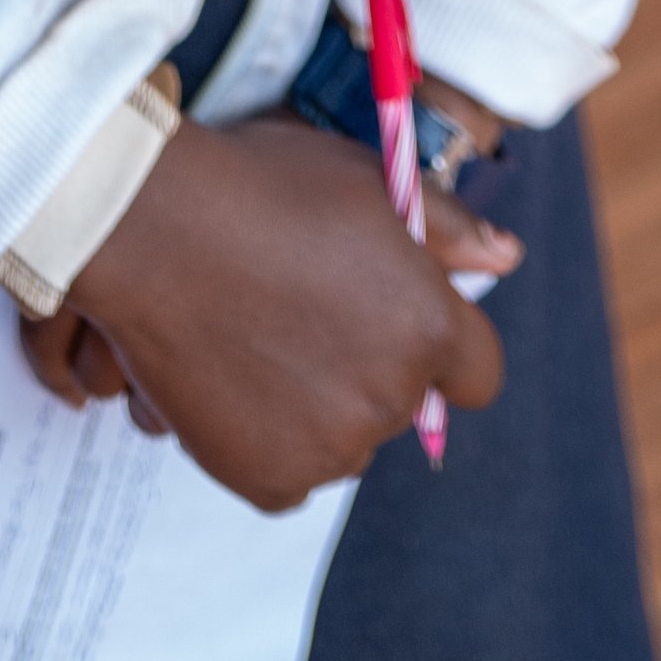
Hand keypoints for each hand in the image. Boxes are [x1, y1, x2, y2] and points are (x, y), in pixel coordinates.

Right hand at [16, 114, 516, 511]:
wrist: (151, 227)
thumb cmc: (259, 188)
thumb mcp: (363, 180)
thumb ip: (447, 227)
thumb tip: (509, 258)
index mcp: (427, 326)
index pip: (477, 373)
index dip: (441, 346)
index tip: (394, 320)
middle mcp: (391, 396)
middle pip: (401, 401)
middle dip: (367, 364)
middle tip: (302, 309)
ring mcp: (329, 445)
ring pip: (344, 438)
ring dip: (317, 405)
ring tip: (256, 336)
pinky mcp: (271, 479)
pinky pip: (289, 472)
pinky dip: (266, 439)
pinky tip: (233, 376)